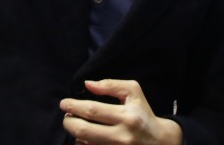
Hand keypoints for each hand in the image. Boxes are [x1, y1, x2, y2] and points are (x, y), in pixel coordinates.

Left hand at [60, 80, 181, 144]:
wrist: (159, 141)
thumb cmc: (143, 113)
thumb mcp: (133, 92)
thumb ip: (110, 85)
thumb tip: (87, 84)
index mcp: (127, 116)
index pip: (92, 110)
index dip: (73, 106)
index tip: (64, 103)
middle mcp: (122, 136)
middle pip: (83, 131)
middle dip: (69, 122)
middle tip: (66, 115)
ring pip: (85, 143)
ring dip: (74, 134)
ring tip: (74, 125)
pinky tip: (82, 138)